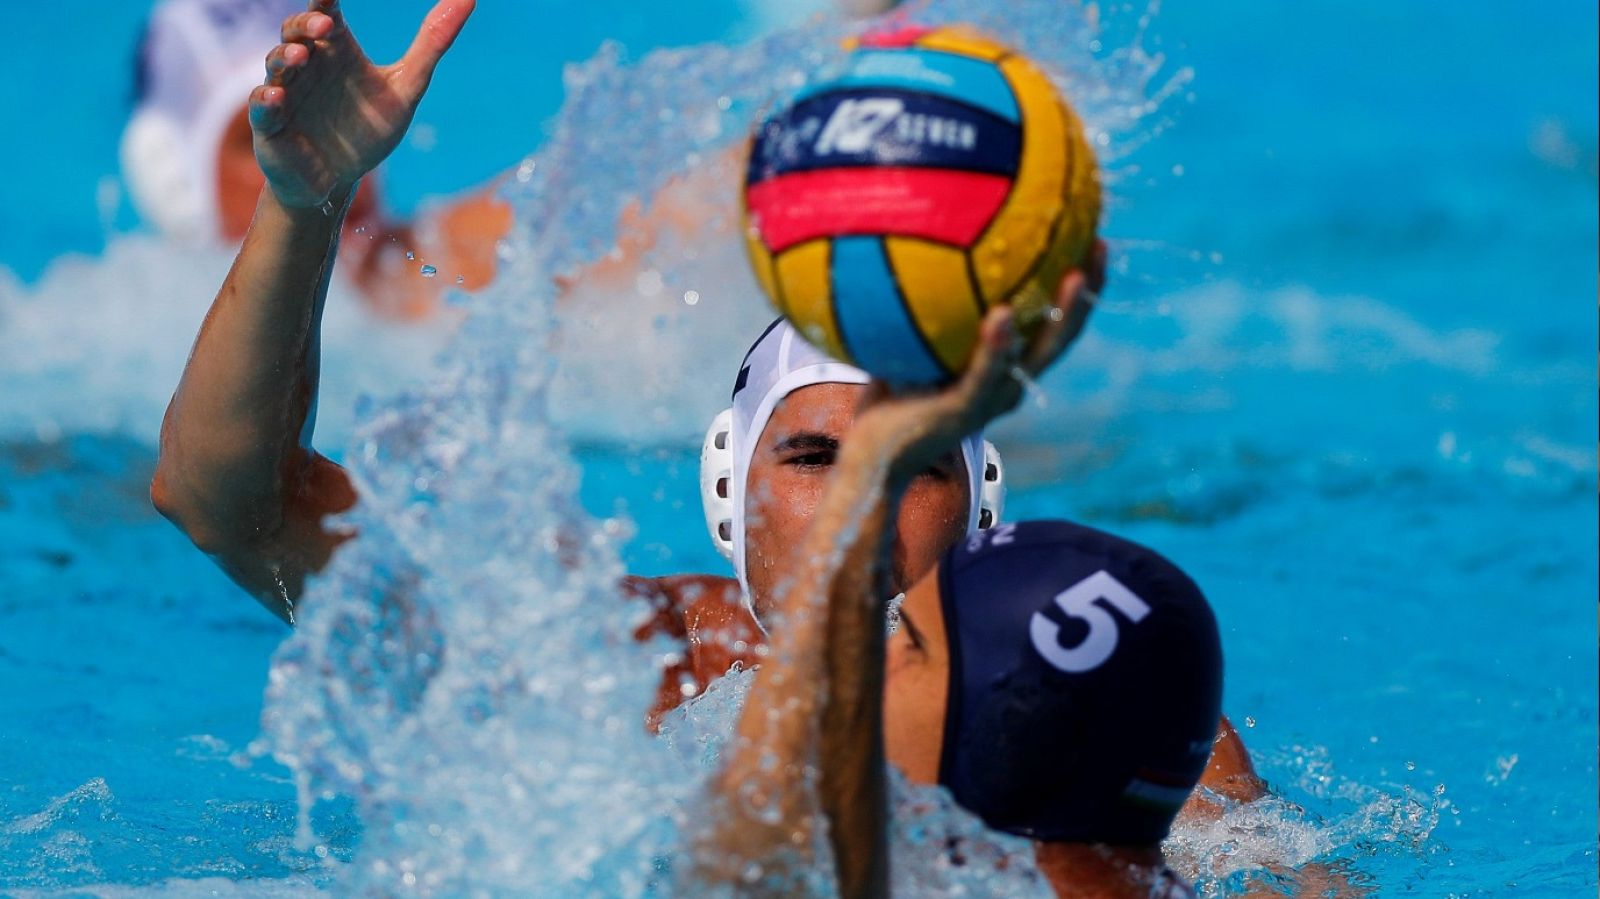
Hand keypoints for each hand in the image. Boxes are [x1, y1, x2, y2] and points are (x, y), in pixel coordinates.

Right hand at [249, 0, 474, 207]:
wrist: (339, 180)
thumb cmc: (367, 128)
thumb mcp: (406, 87)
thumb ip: (432, 44)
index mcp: (335, 50)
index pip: (327, 12)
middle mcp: (307, 64)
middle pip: (296, 32)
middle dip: (305, 26)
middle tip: (324, 26)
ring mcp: (285, 91)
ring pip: (277, 64)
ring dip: (285, 58)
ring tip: (301, 56)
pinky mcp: (271, 124)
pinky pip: (262, 107)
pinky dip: (267, 101)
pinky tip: (278, 98)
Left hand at [849, 241, 1105, 481]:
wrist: (872, 458)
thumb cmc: (889, 398)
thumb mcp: (906, 344)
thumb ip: (921, 303)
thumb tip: (913, 241)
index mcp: (1004, 367)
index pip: (1051, 322)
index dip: (1076, 284)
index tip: (1088, 234)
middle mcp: (1009, 384)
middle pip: (1063, 334)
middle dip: (1087, 292)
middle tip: (1100, 244)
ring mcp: (991, 399)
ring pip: (1040, 354)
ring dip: (1061, 315)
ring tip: (1076, 276)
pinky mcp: (965, 412)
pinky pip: (986, 374)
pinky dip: (998, 345)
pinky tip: (1002, 314)